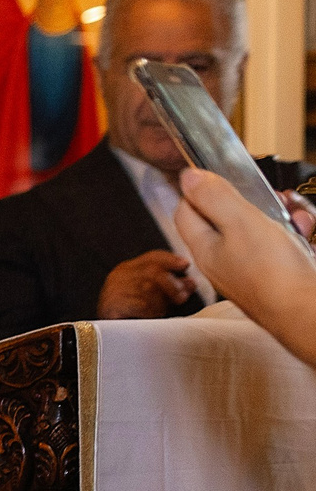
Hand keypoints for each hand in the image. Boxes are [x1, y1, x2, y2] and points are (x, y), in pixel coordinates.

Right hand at [96, 250, 195, 319]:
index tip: (186, 265)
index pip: (152, 257)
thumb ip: (171, 288)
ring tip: (163, 311)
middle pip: (152, 271)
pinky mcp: (111, 305)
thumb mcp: (155, 297)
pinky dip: (150, 312)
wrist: (107, 337)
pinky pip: (139, 305)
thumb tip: (191, 283)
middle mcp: (118, 276)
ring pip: (147, 288)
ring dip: (161, 301)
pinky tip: (152, 317)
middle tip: (182, 297)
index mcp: (128, 269)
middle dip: (172, 284)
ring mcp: (113, 290)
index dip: (170, 260)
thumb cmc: (133, 315)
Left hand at [177, 167, 315, 362]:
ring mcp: (250, 269)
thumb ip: (214, 198)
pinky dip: (293, 232)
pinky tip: (304, 229)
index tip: (221, 176)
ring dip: (277, 214)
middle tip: (269, 194)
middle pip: (226, 218)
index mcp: (205, 249)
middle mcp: (224, 261)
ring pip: (259, 229)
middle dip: (250, 200)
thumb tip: (188, 177)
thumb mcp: (241, 222)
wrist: (308, 313)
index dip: (200, 190)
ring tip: (293, 212)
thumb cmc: (273, 273)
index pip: (186, 212)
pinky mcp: (276, 275)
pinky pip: (280, 244)